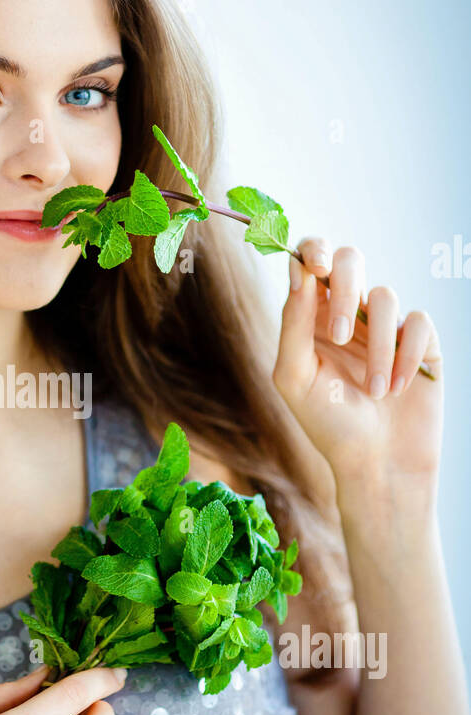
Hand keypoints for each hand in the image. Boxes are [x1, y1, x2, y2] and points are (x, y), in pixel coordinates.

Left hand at [272, 238, 443, 491]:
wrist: (378, 464)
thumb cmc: (328, 424)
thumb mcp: (295, 377)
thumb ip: (293, 324)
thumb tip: (300, 273)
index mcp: (311, 316)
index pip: (310, 261)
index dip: (312, 250)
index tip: (314, 266)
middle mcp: (348, 313)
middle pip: (351, 259)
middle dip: (346, 289)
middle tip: (340, 335)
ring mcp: (386, 324)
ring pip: (386, 296)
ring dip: (378, 350)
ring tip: (374, 392)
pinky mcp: (421, 340)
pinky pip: (418, 321)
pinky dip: (406, 355)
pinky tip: (398, 388)